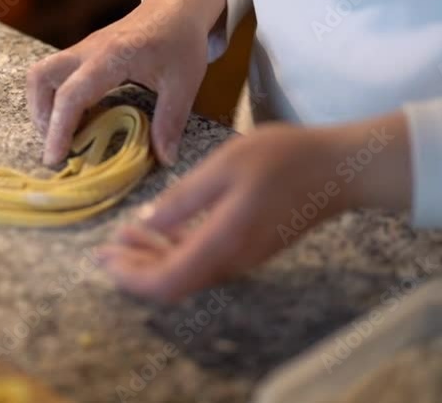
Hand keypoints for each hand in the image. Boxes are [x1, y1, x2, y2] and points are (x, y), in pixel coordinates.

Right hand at [26, 0, 225, 165]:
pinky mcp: (83, 52)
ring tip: (63, 134)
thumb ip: (171, 121)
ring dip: (43, 106)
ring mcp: (82, 49)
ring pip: (42, 74)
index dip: (60, 128)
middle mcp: (88, 50)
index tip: (56, 158)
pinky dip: (55, 98)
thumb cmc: (181, 41)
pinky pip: (54, 74)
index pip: (73, 94)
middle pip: (41, 78)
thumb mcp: (184, 83)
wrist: (176, 6)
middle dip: (41, 117)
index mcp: (112, 56)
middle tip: (59, 147)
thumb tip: (165, 159)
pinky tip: (78, 118)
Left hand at [97, 112, 412, 302]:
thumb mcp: (224, 165)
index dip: (130, 276)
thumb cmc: (283, 159)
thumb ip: (184, 198)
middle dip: (134, 268)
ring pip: (186, 273)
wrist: (337, 169)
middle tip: (105, 246)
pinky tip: (161, 228)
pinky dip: (174, 249)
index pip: (164, 282)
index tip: (104, 256)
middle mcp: (230, 260)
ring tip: (126, 234)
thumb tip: (147, 223)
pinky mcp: (249, 247)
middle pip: (172, 282)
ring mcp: (241, 257)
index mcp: (221, 243)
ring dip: (152, 257)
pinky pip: (202, 260)